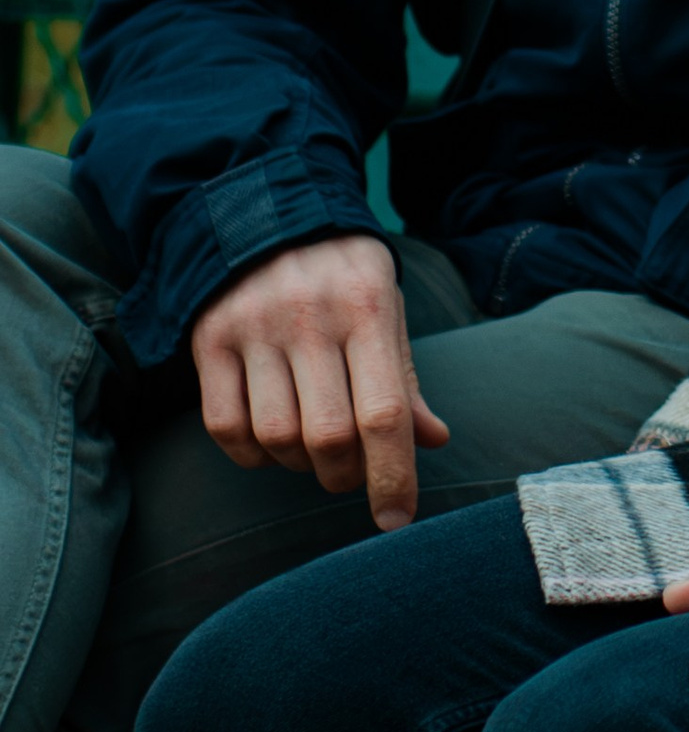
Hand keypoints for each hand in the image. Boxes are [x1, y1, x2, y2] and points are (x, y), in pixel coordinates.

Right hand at [190, 233, 450, 527]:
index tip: (397, 519)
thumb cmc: (344, 277)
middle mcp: (310, 317)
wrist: (268, 212)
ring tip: (314, 451)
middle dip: (346, 475)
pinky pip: (226, 427)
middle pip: (328, 437)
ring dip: (300, 467)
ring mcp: (254, 327)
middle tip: (351, 472)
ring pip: (277, 438)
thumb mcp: (387, 312)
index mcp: (367, 308)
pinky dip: (253, 454)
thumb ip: (404, 379)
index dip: (393, 476)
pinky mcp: (210, 339)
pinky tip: (272, 442)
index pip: (384, 413)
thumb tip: (434, 440)